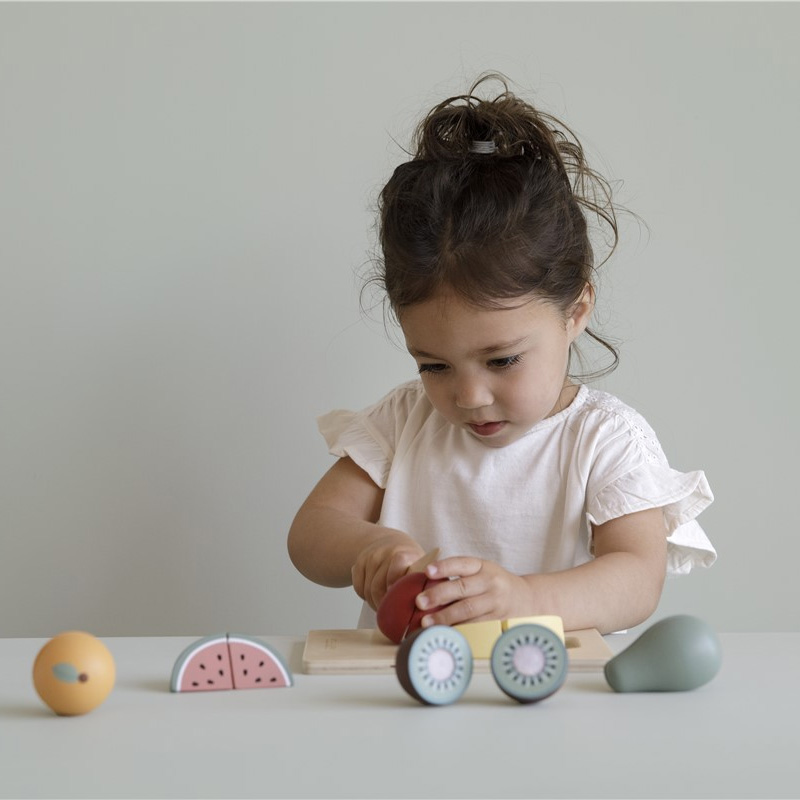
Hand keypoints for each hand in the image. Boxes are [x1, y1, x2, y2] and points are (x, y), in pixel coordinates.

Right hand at [351, 531, 424, 609]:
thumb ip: (422, 583)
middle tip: (390, 614)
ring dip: (374, 603)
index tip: (398, 602)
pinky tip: (374, 597)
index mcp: (403, 554)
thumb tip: (426, 609)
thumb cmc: (409, 560)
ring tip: (384, 607)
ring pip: (367, 590)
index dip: (395, 587)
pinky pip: (358, 587)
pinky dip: (364, 596)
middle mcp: (385, 552)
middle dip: (382, 604)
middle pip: (377, 586)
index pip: (396, 570)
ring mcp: (370, 557)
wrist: (390, 541)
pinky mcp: (358, 562)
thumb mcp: (421, 567)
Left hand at [414, 556, 531, 626]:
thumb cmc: (494, 584)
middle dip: (439, 595)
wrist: (528, 599)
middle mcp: (491, 582)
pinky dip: (458, 630)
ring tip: (426, 622)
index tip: (427, 571)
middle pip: (462, 588)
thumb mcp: (482, 571)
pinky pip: (475, 626)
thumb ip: (460, 575)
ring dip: (445, 617)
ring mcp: (495, 602)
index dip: (444, 567)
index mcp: (483, 566)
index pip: (462, 564)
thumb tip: (425, 583)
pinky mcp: (497, 620)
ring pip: (468, 610)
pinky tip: (444, 632)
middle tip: (420, 601)